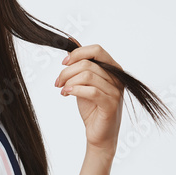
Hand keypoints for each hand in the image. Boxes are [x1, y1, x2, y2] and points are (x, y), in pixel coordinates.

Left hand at [54, 43, 125, 158]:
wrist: (98, 134)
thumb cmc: (91, 108)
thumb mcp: (82, 81)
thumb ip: (80, 62)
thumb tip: (71, 40)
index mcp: (113, 69)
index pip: (96, 50)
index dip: (77, 53)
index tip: (63, 63)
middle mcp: (117, 78)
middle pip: (88, 63)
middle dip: (67, 71)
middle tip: (57, 82)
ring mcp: (116, 91)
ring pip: (88, 75)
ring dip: (69, 81)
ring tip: (62, 89)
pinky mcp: (110, 104)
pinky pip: (91, 91)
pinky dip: (75, 90)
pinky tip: (66, 94)